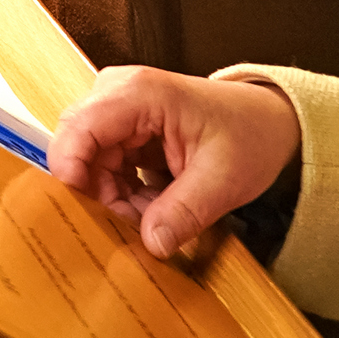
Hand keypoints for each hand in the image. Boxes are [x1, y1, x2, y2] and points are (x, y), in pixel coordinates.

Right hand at [45, 68, 299, 259]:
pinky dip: (125, 195)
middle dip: (100, 196)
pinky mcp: (124, 131)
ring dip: (116, 200)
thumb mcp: (222, 180)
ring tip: (156, 218)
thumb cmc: (249, 133)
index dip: (70, 172)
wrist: (268, 122)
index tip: (79, 214)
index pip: (79, 129)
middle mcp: (119, 95)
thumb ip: (184, 213)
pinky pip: (106, 170)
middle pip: (80, 151)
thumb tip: (150, 244)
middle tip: (131, 229)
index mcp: (140, 94)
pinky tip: (155, 207)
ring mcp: (119, 112)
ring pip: (91, 166)